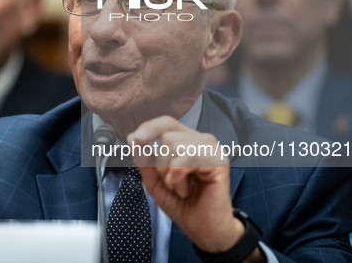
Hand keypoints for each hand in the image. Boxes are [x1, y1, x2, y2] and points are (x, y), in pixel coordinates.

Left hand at [128, 116, 263, 260]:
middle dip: (161, 165)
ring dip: (171, 173)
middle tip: (173, 183)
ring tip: (181, 187)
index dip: (150, 127)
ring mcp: (212, 149)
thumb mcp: (155, 181)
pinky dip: (179, 176)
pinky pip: (187, 157)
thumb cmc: (184, 204)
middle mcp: (201, 141)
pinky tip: (186, 188)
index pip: (167, 123)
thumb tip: (133, 138)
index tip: (136, 138)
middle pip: (167, 137)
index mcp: (187, 142)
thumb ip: (144, 159)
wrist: (203, 229)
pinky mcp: (219, 160)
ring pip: (175, 146)